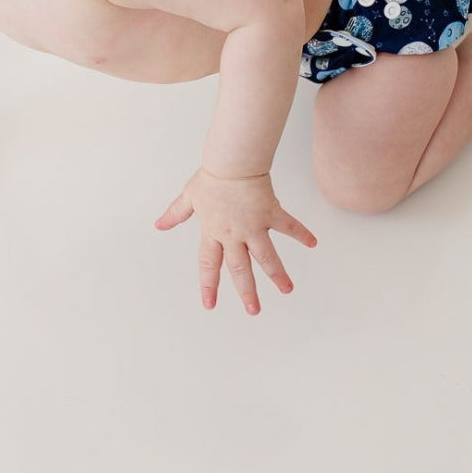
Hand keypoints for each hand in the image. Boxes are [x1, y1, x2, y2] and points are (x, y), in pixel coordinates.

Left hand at [155, 169, 316, 314]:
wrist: (232, 162)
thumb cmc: (211, 177)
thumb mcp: (189, 196)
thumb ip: (176, 213)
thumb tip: (159, 224)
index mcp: (213, 231)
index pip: (208, 264)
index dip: (208, 284)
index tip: (209, 305)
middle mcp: (234, 234)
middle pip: (240, 268)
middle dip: (247, 291)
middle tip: (253, 310)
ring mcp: (254, 225)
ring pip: (266, 256)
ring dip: (277, 274)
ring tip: (287, 290)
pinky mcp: (271, 213)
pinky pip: (289, 226)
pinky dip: (302, 233)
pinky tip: (313, 243)